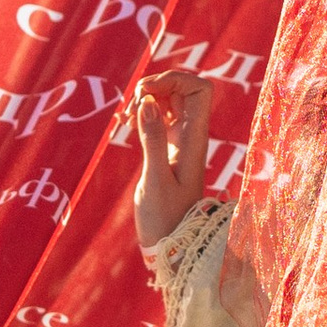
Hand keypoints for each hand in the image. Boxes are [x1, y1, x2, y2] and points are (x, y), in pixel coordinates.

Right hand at [131, 68, 213, 255]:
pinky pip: (160, 118)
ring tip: (125, 119)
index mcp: (195, 139)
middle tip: (133, 107)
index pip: (201, 89)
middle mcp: (192, 136)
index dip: (175, 79)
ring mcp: (181, 142)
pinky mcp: (168, 150)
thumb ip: (153, 139)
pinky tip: (126, 126)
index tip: (146, 93)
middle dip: (156, 86)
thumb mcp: (155, 180)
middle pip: (184, 89)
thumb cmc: (166, 220)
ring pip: (170, 101)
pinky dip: (143, 114)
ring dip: (146, 99)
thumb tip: (149, 101)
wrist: (172, 247)